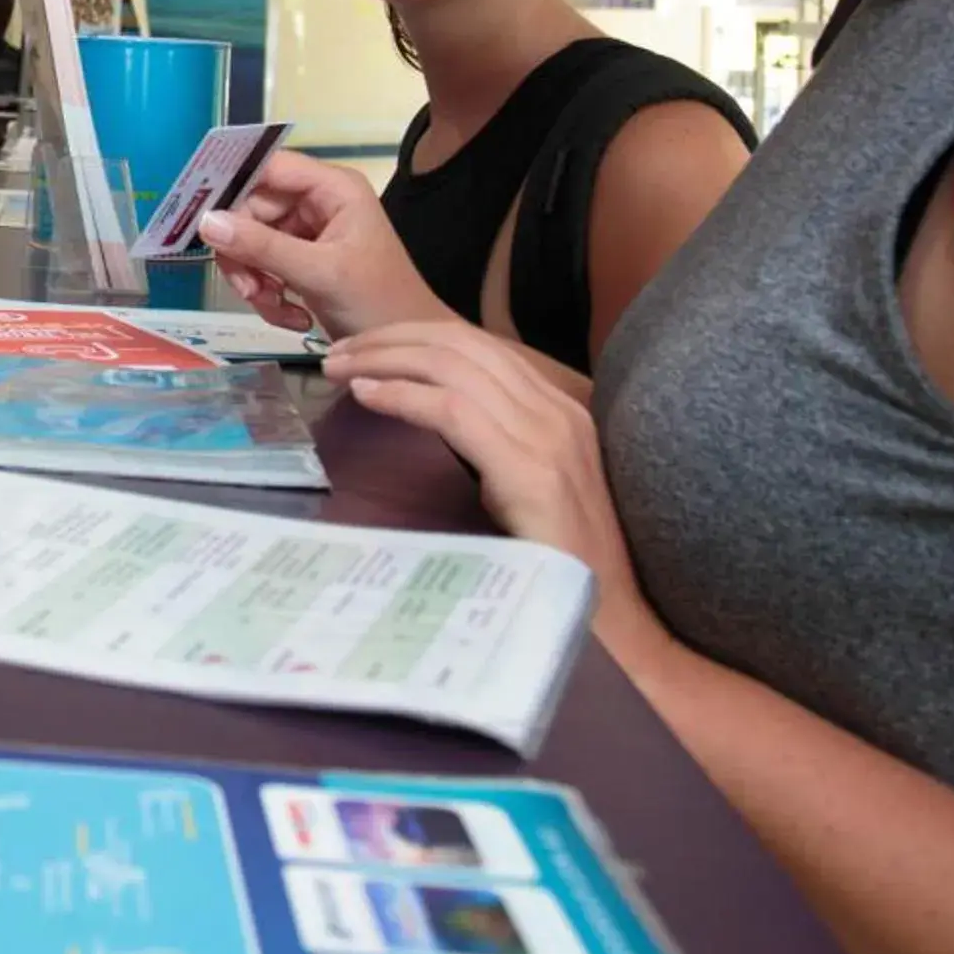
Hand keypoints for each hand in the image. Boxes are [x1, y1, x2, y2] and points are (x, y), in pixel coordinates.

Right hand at [194, 150, 446, 338]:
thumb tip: (205, 222)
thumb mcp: (319, 273)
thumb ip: (262, 246)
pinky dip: (268, 295)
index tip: (197, 212)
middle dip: (246, 253)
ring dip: (255, 280)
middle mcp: (319, 202)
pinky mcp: (303, 262)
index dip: (231, 185)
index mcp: (332, 188)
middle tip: (249, 288)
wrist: (406, 356)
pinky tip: (291, 318)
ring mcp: (310, 233)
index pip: (268, 168)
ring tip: (273, 307)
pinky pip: (264, 267)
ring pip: (253, 242)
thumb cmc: (378, 303)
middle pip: (252, 209)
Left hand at [322, 320, 666, 660]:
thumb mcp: (524, 482)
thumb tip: (429, 409)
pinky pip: (452, 410)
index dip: (417, 337)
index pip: (480, 346)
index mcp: (560, 409)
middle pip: (461, 343)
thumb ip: (492, 440)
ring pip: (451, 365)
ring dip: (385, 360)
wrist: (613, 615)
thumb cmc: (560, 559)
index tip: (368, 348)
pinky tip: (366, 396)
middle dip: (392, 339)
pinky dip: (402, 396)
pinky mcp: (529, 468)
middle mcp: (557, 411)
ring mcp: (548, 436)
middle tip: (339, 351)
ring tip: (339, 368)